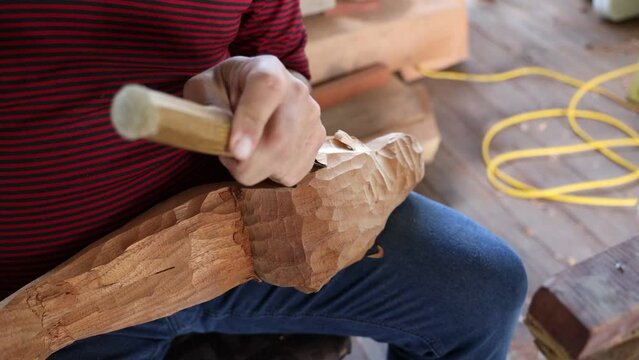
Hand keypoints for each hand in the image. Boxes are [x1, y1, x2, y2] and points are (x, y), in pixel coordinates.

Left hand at [183, 55, 324, 185]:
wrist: (257, 90)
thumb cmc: (224, 90)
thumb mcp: (204, 89)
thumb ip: (207, 110)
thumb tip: (216, 137)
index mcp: (266, 68)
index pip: (266, 90)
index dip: (251, 123)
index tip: (236, 151)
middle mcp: (297, 90)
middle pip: (279, 138)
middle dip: (248, 163)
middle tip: (227, 158)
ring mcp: (312, 116)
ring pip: (285, 161)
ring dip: (256, 169)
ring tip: (244, 151)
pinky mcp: (317, 139)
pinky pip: (293, 172)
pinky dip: (271, 174)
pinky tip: (263, 157)